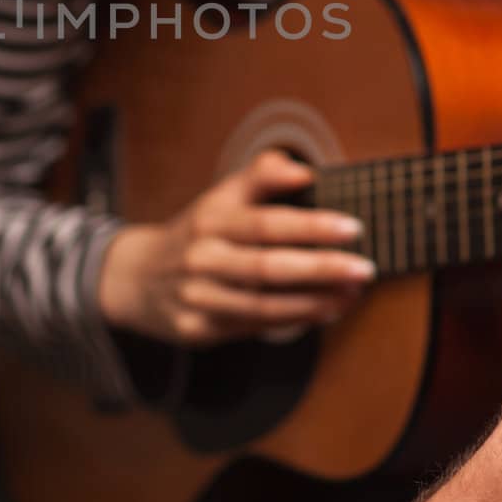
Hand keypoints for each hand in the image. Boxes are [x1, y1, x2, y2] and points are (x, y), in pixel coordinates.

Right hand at [97, 150, 375, 345]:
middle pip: (267, 266)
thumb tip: (303, 171)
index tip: (352, 227)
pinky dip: (293, 320)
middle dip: (321, 268)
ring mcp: (198, 297)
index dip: (310, 225)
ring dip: (314, 301)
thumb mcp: (220, 197)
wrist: (137, 277)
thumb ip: (261, 176)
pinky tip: (325, 311)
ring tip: (352, 293)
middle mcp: (201, 257)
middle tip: (364, 267)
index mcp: (209, 218)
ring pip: (262, 304)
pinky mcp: (198, 330)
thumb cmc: (197, 232)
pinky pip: (253, 326)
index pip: (265, 222)